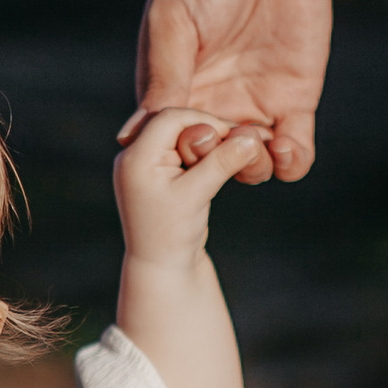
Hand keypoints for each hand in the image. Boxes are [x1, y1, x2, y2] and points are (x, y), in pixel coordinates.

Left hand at [112, 106, 270, 264]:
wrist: (161, 269)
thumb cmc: (173, 235)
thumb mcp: (197, 194)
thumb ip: (222, 162)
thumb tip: (253, 137)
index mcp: (136, 156)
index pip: (172, 117)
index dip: (206, 120)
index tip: (235, 133)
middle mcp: (134, 155)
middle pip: (174, 122)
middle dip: (206, 128)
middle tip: (237, 138)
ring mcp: (144, 164)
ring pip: (179, 134)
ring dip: (206, 140)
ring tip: (232, 149)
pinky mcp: (158, 174)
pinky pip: (180, 150)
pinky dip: (201, 152)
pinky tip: (222, 159)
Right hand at [129, 0, 336, 184]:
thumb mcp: (173, 21)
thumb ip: (163, 77)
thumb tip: (138, 135)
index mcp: (172, 83)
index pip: (166, 138)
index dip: (173, 150)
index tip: (184, 135)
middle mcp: (211, 100)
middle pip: (206, 160)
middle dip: (208, 162)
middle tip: (216, 135)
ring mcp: (253, 103)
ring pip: (247, 166)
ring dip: (247, 171)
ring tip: (253, 143)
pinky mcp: (295, 99)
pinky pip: (293, 152)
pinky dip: (289, 163)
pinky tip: (282, 147)